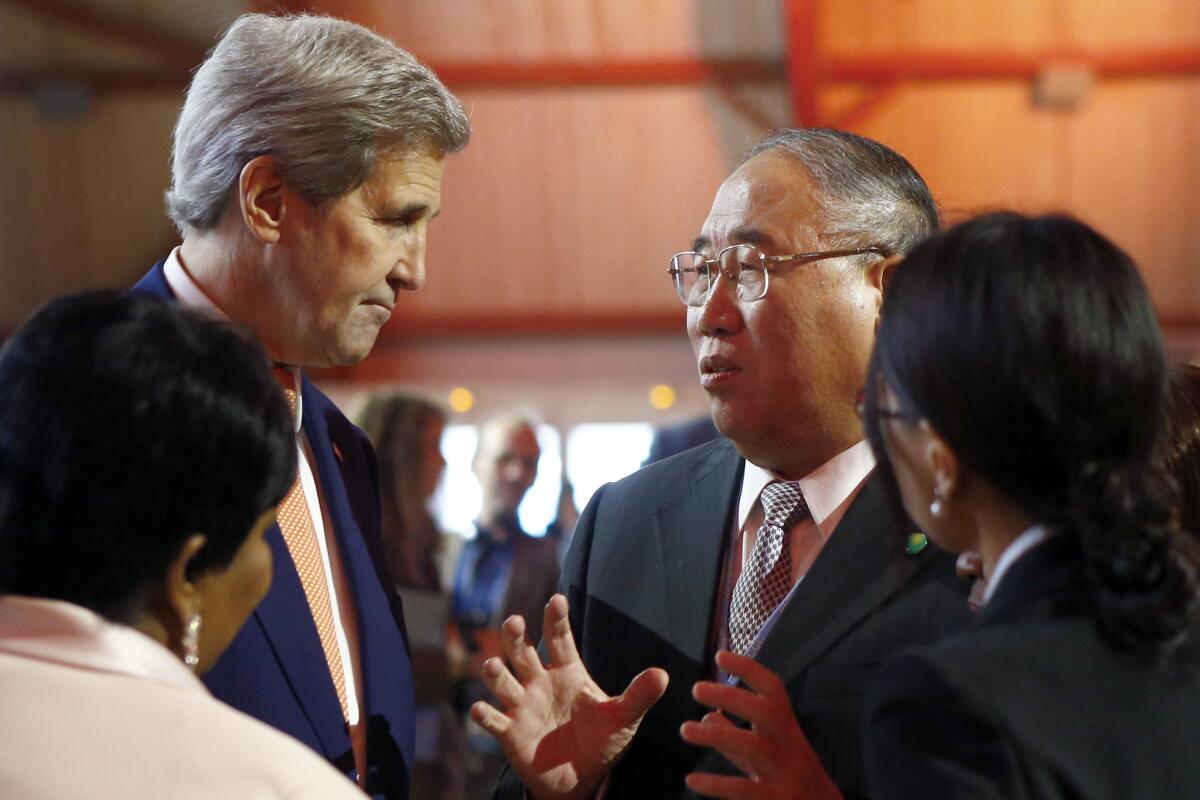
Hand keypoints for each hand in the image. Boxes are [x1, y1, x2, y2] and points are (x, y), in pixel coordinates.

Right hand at [469, 594, 668, 799]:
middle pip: (523, 653)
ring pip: (503, 683)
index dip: (557, 619)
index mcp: (568, 672)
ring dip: (496, 674)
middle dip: (515, 637)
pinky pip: (494, 721)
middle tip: (514, 622)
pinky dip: (485, 715)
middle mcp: (540, 682)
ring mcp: (522, 706)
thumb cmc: (601, 740)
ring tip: (494, 666)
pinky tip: (480, 710)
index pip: (560, 639)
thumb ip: (638, 696)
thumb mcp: (623, 718)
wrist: (580, 778)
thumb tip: (663, 675)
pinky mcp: (510, 734)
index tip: (557, 600)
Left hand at [680, 651, 841, 799]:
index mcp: (788, 730)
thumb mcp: (769, 753)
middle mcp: (790, 747)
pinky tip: (692, 780)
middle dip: (733, 697)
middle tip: (697, 689)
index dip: (749, 670)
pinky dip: (717, 785)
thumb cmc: (793, 779)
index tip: (720, 657)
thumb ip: (739, 736)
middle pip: (767, 713)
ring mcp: (785, 774)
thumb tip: (708, 716)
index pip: (774, 691)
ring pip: (755, 748)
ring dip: (718, 736)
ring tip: (685, 729)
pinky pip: (745, 790)